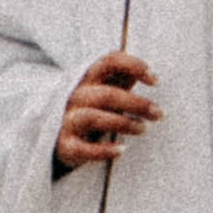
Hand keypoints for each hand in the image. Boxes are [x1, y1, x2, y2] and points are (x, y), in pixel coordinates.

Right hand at [57, 54, 161, 169]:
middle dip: (136, 103)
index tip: (155, 81)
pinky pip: (82, 149)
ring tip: (142, 128)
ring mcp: (68, 120)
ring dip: (122, 123)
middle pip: (107, 94)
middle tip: (158, 114)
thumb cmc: (90, 110)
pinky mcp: (65, 145)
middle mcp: (76, 96)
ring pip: (94, 117)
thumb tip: (151, 75)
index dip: (134, 66)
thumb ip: (123, 79)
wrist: (54, 137)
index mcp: (88, 78)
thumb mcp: (104, 89)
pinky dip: (102, 150)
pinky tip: (120, 150)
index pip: (110, 62)